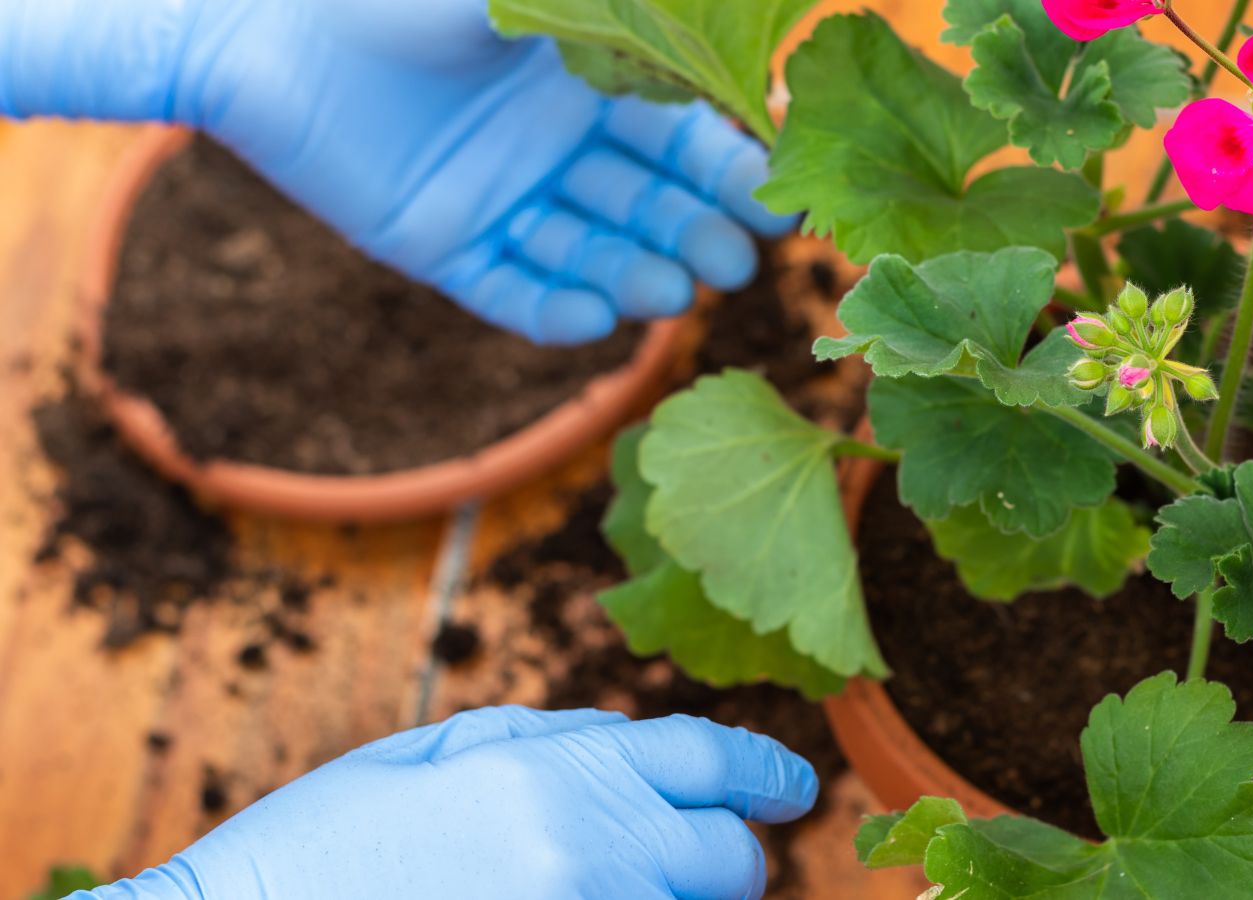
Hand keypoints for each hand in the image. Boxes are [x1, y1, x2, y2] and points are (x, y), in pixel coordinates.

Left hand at [2, 0, 792, 344]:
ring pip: (591, 250)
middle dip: (696, 231)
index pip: (684, 134)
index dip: (733, 168)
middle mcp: (558, 145)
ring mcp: (507, 200)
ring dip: (635, 275)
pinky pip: (511, 291)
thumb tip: (709, 16)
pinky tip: (594, 318)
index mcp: (589, 81)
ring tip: (671, 294)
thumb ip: (611, 15)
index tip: (779, 199)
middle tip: (736, 262)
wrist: (258, 25)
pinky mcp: (448, 247)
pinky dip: (551, 309)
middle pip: (650, 202)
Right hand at [80, 708, 817, 899]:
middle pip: (730, 863)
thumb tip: (629, 736)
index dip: (768, 773)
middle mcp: (590, 852)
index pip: (712, 761)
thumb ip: (544, 739)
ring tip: (617, 885)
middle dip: (729, 861)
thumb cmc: (321, 844)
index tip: (795, 789)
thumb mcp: (429, 755)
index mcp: (561, 773)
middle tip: (705, 861)